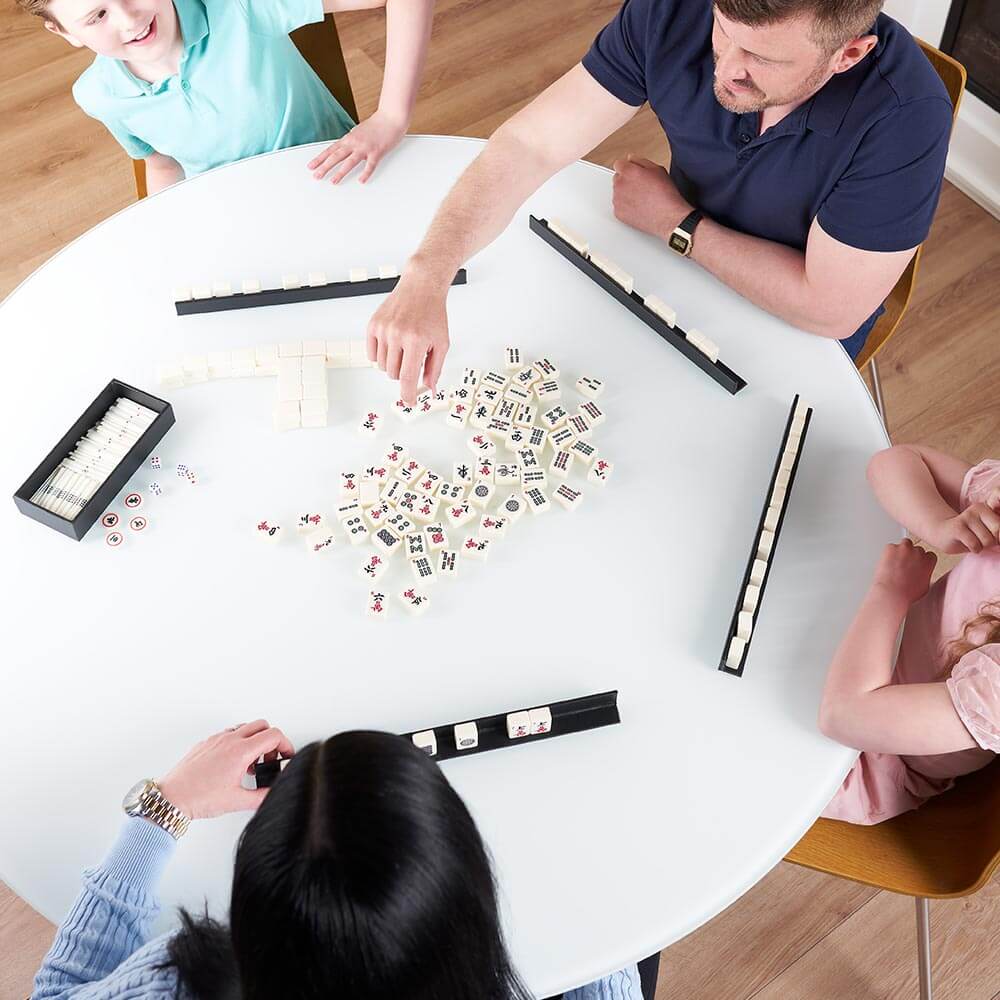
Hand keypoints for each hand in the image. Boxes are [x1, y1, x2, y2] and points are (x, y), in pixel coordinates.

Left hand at [157, 720, 293, 819]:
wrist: (171, 797)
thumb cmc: (198, 797)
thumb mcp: (237, 801)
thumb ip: (261, 797)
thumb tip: (273, 793)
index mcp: (240, 751)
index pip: (273, 735)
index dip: (286, 745)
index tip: (286, 755)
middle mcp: (229, 740)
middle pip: (262, 725)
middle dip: (271, 740)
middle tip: (270, 758)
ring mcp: (216, 739)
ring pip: (245, 727)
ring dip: (254, 740)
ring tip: (251, 762)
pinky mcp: (206, 743)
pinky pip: (229, 734)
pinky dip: (238, 742)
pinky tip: (234, 762)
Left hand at [307, 109, 407, 184]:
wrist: (391, 117)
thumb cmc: (377, 125)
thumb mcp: (359, 132)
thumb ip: (351, 142)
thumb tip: (344, 148)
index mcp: (349, 138)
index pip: (330, 150)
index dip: (319, 159)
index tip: (311, 166)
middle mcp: (354, 142)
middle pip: (336, 156)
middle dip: (325, 167)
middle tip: (316, 176)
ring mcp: (365, 147)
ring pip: (350, 161)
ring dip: (341, 172)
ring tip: (334, 181)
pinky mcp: (377, 152)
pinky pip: (370, 165)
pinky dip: (365, 173)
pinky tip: (361, 181)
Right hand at [367, 268, 449, 403]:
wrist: (420, 287)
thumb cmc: (433, 314)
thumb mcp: (441, 343)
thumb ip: (435, 369)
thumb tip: (429, 390)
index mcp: (417, 341)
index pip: (408, 377)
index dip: (408, 394)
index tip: (408, 402)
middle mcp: (397, 334)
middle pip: (393, 374)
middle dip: (403, 373)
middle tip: (412, 358)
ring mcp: (383, 329)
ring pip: (381, 366)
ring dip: (392, 364)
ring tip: (403, 348)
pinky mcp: (372, 325)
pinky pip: (370, 354)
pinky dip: (380, 355)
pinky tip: (392, 344)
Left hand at [611, 154, 691, 240]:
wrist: (668, 217)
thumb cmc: (665, 195)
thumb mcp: (657, 169)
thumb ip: (640, 160)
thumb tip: (630, 158)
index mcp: (629, 171)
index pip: (618, 164)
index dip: (628, 168)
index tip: (633, 173)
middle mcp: (620, 184)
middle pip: (617, 178)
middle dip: (626, 180)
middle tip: (640, 187)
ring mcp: (617, 200)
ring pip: (617, 192)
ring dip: (625, 193)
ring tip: (641, 198)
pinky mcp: (618, 213)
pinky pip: (618, 206)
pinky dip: (625, 207)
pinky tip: (638, 207)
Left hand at [872, 539, 937, 605]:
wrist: (893, 594)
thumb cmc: (907, 594)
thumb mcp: (925, 585)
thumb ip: (926, 574)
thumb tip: (923, 573)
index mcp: (929, 560)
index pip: (929, 554)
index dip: (922, 560)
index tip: (917, 565)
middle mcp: (918, 552)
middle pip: (916, 549)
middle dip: (911, 556)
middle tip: (904, 566)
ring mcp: (904, 548)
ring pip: (904, 544)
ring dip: (901, 551)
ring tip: (895, 564)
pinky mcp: (890, 548)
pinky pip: (889, 547)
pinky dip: (888, 554)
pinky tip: (887, 564)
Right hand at [930, 500, 999, 553]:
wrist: (941, 532)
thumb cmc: (968, 534)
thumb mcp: (986, 530)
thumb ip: (997, 532)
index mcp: (986, 508)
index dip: (998, 536)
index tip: (988, 536)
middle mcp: (976, 509)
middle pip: (997, 531)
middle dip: (991, 541)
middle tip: (980, 540)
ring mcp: (966, 517)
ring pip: (987, 540)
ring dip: (981, 547)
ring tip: (973, 542)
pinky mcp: (957, 528)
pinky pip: (975, 544)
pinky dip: (974, 549)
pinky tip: (967, 545)